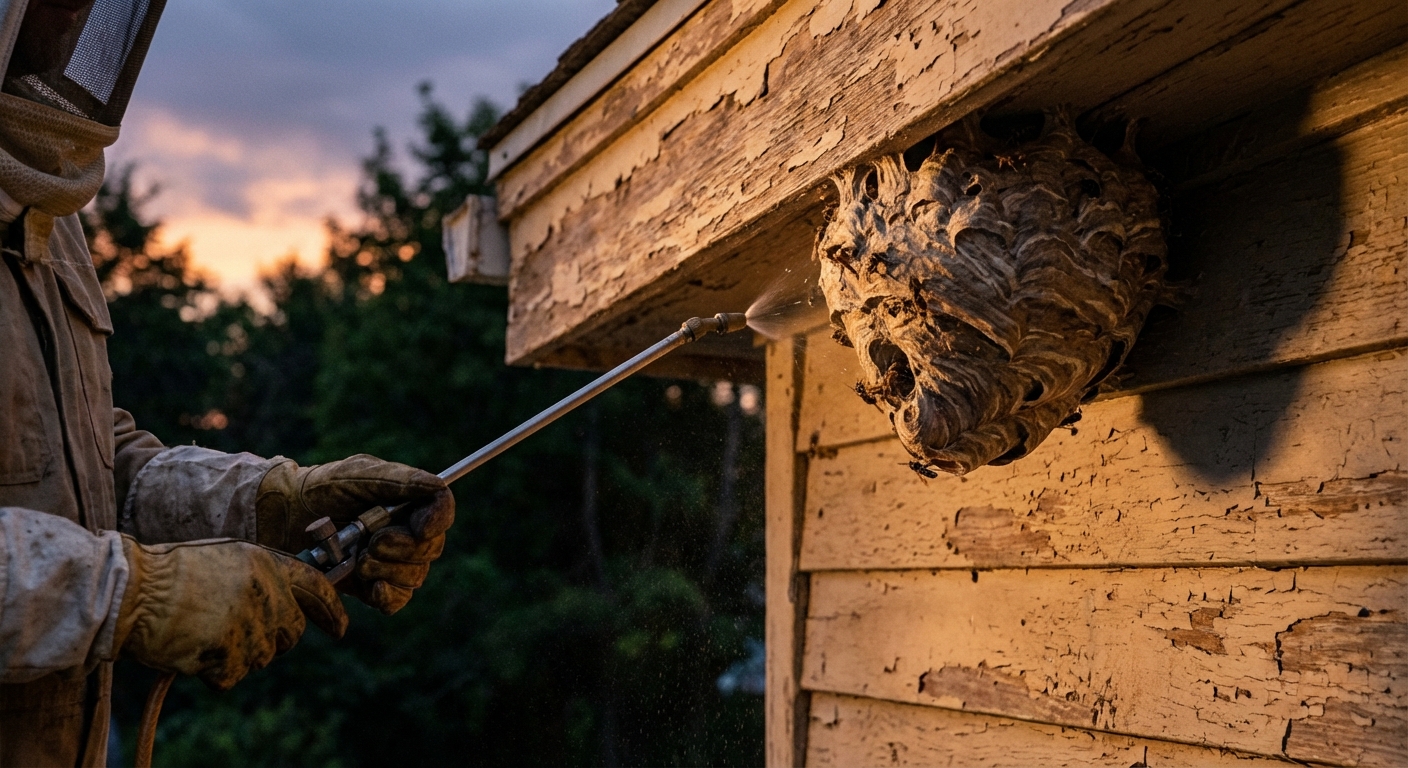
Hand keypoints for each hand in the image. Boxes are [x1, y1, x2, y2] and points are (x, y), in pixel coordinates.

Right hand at [116, 536, 347, 690]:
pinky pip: (231, 677)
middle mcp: (266, 593)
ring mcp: (249, 625)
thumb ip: (260, 578)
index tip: (341, 628)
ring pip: (262, 658)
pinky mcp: (228, 654)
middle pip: (293, 633)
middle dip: (274, 640)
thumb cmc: (171, 573)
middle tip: (241, 636)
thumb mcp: (226, 558)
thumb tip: (284, 605)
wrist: (132, 591)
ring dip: (238, 655)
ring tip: (204, 632)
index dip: (333, 610)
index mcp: (267, 563)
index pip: (317, 587)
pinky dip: (213, 672)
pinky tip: (192, 648)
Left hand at [255, 454, 454, 613]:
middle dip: (404, 548)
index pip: (441, 509)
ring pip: (415, 575)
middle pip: (431, 547)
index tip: (421, 527)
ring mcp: (390, 561)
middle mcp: (404, 531)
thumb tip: (439, 485)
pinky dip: (388, 596)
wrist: (280, 519)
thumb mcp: (356, 475)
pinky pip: (397, 600)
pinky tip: (373, 588)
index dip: (438, 519)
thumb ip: (398, 480)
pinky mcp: (372, 587)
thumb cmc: (319, 489)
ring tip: (358, 560)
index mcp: (405, 501)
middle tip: (373, 543)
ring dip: (389, 569)